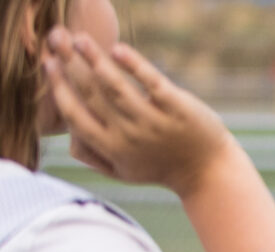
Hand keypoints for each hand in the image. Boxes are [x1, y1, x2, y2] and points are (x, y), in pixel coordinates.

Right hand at [44, 29, 233, 195]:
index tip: (48, 64)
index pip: (75, 115)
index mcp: (112, 149)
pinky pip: (151, 81)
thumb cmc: (162, 169)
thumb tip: (67, 138)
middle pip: (91, 94)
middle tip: (56, 40)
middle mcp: (129, 136)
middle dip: (69, 65)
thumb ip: (95, 157)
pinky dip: (133, 64)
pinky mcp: (177, 108)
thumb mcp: (125, 172)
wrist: (209, 174)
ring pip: (115, 86)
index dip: (58, 88)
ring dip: (94, 59)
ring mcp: (154, 122)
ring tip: (79, 39)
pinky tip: (117, 50)